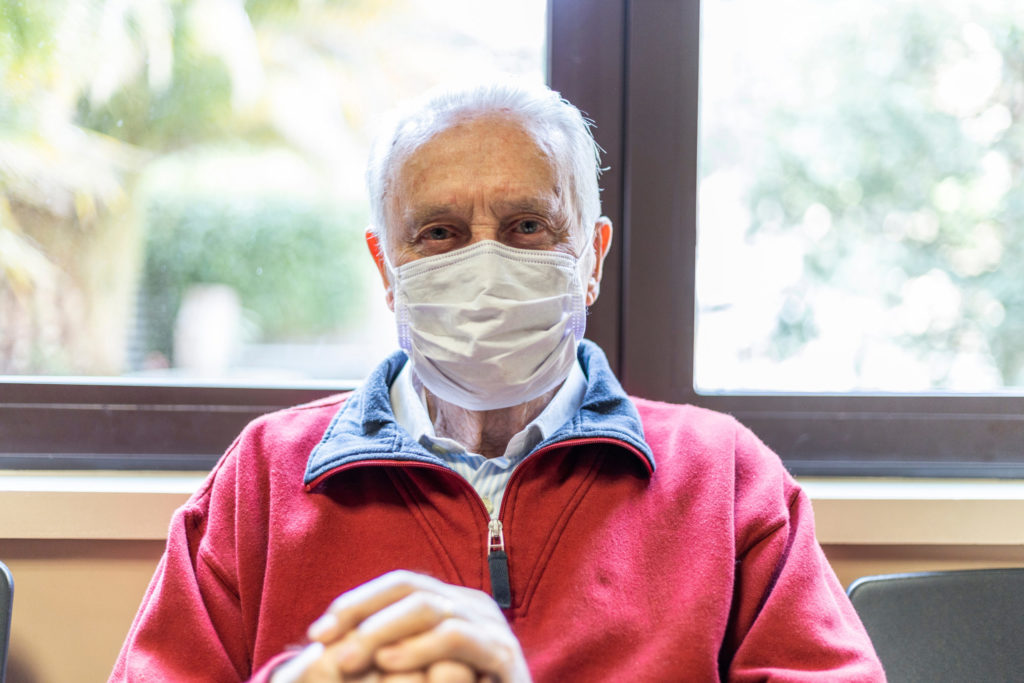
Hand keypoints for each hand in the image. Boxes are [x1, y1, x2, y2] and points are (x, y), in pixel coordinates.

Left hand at [291, 570, 530, 682]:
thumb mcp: (415, 668)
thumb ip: (386, 647)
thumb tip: (327, 636)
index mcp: (450, 601)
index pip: (397, 585)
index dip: (354, 603)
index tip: (316, 634)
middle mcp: (471, 604)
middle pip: (409, 588)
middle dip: (362, 613)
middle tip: (324, 645)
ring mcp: (490, 625)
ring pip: (428, 607)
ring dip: (381, 630)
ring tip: (347, 658)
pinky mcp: (502, 653)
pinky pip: (455, 638)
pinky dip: (417, 647)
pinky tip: (387, 663)